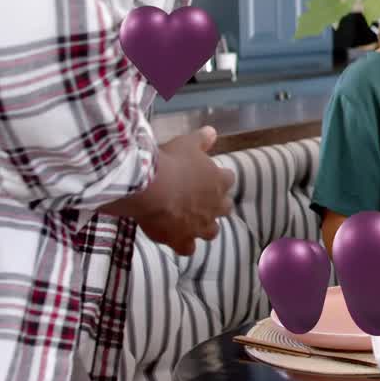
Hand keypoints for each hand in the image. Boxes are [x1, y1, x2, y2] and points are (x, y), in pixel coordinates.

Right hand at [105, 127, 234, 255]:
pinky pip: (188, 249)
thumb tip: (212, 132)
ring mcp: (200, 225)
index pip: (228, 179)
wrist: (151, 187)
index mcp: (219, 180)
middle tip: (200, 201)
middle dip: (216, 206)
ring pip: (211, 231)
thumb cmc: (171, 162)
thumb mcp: (186, 144)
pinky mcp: (182, 239)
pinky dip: (183, 245)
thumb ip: (201, 140)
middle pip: (225, 208)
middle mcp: (215, 205)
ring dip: (204, 227)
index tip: (209, 177)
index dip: (219, 179)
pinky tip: (174, 240)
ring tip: (190, 223)